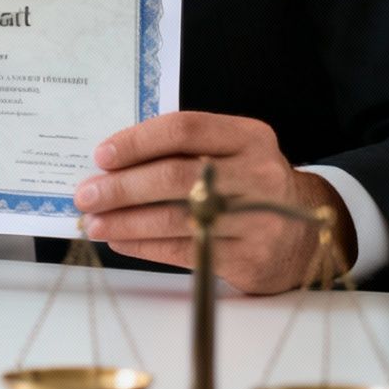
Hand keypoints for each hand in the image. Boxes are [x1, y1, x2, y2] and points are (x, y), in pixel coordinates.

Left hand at [74, 112, 356, 294]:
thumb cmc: (247, 188)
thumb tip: (110, 166)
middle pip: (175, 177)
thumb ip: (182, 152)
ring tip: (93, 222)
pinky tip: (120, 240)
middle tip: (86, 195)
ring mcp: (257, 219)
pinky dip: (143, 245)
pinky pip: (182, 251)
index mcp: (249, 137)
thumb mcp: (230, 155)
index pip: (184, 129)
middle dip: (122, 187)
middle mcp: (257, 175)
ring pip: (175, 219)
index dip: (137, 141)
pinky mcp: (249, 259)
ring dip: (125, 221)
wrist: (302, 237)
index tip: (102, 156)